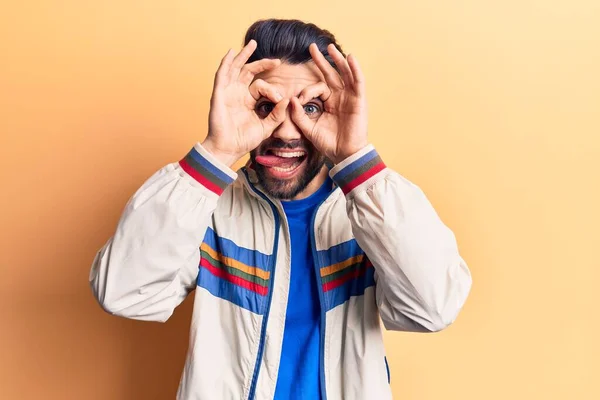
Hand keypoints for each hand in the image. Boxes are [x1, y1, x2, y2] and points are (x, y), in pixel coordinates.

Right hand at [203, 40, 289, 166]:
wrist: (229, 149)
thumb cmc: (244, 140)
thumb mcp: (266, 126)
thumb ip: (277, 114)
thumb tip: (288, 100)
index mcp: (248, 101)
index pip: (260, 86)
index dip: (272, 89)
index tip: (279, 97)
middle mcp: (237, 93)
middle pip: (248, 71)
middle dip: (261, 63)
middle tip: (276, 60)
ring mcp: (227, 92)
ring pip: (235, 68)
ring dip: (243, 55)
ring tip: (253, 44)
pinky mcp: (219, 94)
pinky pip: (221, 75)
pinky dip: (226, 63)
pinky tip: (231, 52)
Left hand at [290, 43, 368, 163]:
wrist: (345, 155)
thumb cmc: (329, 144)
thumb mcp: (309, 129)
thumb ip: (298, 115)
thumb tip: (290, 100)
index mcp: (329, 103)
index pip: (318, 87)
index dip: (307, 91)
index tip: (298, 99)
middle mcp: (340, 98)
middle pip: (331, 74)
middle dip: (322, 61)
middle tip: (311, 47)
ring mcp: (350, 98)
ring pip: (345, 74)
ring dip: (338, 60)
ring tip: (330, 47)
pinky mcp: (359, 101)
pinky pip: (358, 82)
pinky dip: (355, 69)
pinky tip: (350, 57)